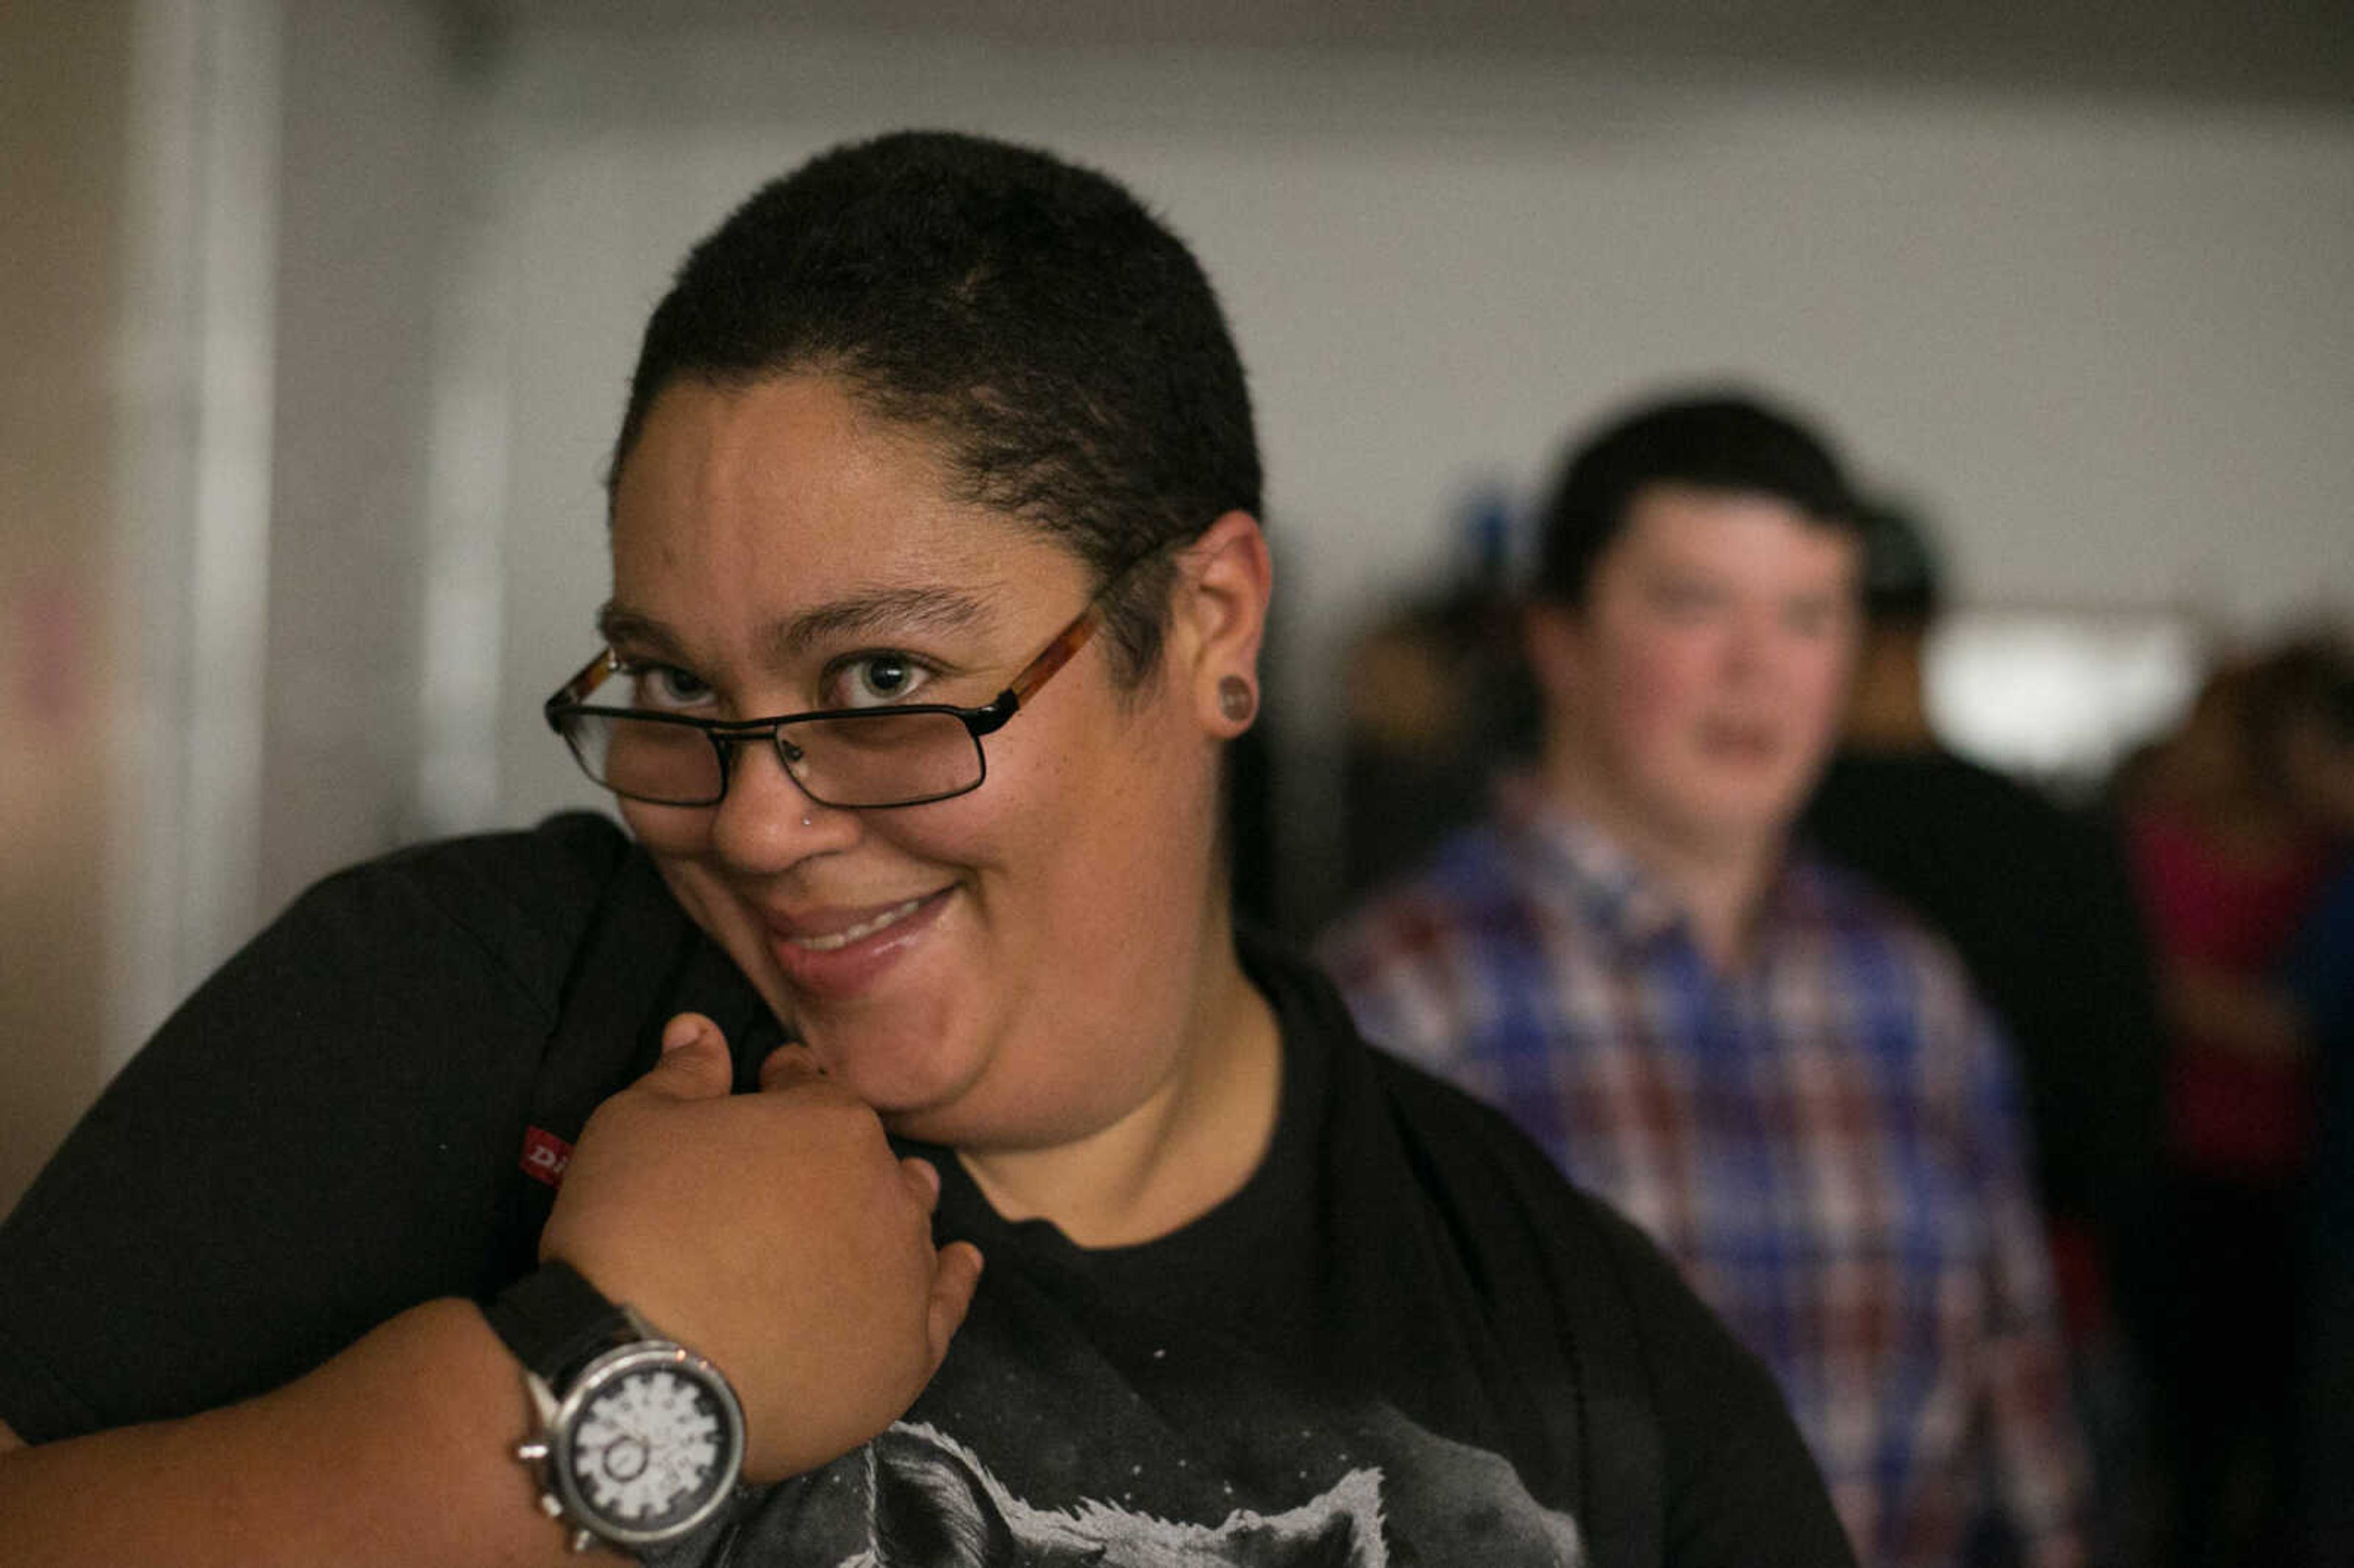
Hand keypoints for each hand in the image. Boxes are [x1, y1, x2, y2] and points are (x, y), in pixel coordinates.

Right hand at [537, 1013, 983, 1481]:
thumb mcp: (634, 1125)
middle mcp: (885, 1191)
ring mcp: (901, 1276)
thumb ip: (682, 1074)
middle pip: (868, 1160)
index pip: (813, 1088)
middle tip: (804, 1172)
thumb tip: (701, 1028)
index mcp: (831, 1122)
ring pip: (908, 1226)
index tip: (770, 1087)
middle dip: (839, 1155)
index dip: (785, 1087)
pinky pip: (946, 1304)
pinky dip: (953, 1279)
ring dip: (892, 1211)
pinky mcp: (905, 1355)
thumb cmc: (631, 1230)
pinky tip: (959, 1263)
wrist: (642, 1374)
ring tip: (873, 1214)